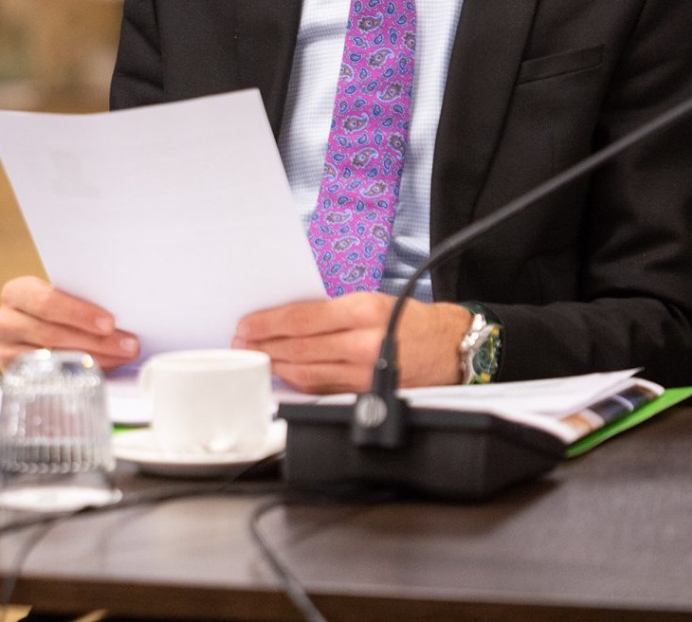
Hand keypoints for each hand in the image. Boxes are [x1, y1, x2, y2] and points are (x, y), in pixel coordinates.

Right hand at [0, 276, 141, 370]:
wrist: (36, 329)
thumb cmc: (54, 310)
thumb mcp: (62, 298)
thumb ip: (80, 301)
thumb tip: (119, 317)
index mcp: (16, 293)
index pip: (46, 301)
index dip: (79, 313)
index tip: (109, 323)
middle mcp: (4, 321)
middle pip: (51, 334)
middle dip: (95, 341)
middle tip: (127, 345)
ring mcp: (5, 351)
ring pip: (52, 358)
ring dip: (93, 359)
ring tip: (120, 357)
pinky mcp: (15, 376)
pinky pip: (48, 378)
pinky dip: (77, 375)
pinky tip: (99, 371)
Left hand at [233, 293, 468, 392]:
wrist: (450, 347)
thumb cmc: (409, 319)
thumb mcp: (370, 300)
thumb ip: (329, 311)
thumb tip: (287, 321)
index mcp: (363, 312)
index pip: (302, 319)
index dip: (267, 323)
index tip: (246, 325)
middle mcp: (365, 343)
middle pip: (300, 348)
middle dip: (264, 345)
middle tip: (241, 343)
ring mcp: (366, 372)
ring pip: (307, 372)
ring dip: (276, 365)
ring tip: (255, 357)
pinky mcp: (367, 392)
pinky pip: (323, 388)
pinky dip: (298, 382)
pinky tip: (283, 375)